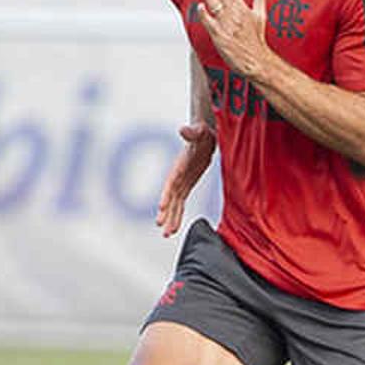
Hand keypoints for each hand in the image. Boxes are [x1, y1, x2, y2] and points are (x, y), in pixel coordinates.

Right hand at [155, 122, 215, 236]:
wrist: (203, 134)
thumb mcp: (199, 131)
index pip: (171, 182)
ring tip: (167, 234)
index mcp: (180, 165)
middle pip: (170, 197)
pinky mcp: (187, 185)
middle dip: (166, 212)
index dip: (167, 194)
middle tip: (162, 228)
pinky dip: (178, 214)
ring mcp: (181, 181)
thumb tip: (183, 129)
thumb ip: (191, 132)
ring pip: (175, 204)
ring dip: (171, 218)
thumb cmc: (201, 132)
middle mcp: (177, 175)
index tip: (162, 207)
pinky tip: (174, 227)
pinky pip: (181, 202)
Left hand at [194, 0, 270, 76]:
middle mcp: (233, 14)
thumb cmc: (256, 39)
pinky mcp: (220, 36)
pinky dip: (205, 15)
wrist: (256, 61)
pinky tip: (200, 6)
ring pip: (214, 4)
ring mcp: (226, 25)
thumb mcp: (260, 15)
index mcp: (242, 7)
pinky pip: (210, 23)